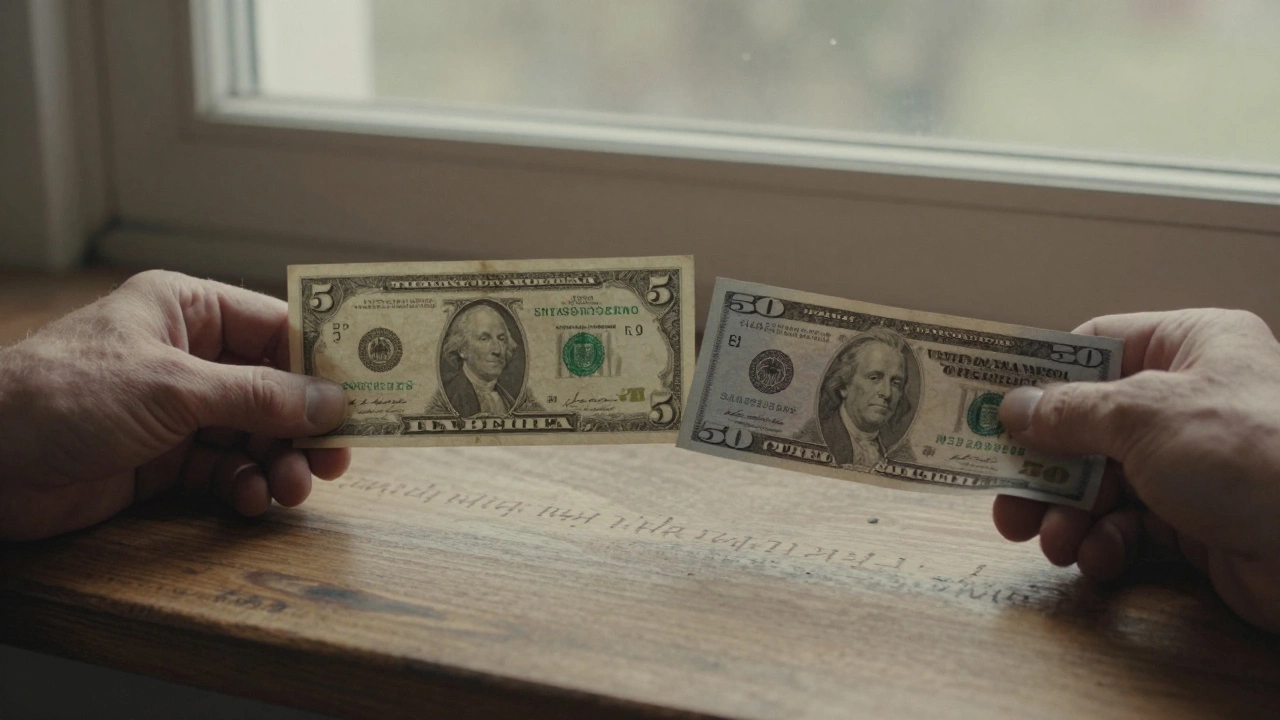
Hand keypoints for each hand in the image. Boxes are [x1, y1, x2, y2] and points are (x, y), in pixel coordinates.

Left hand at [0, 270, 351, 541]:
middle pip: (274, 387)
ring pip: (256, 434)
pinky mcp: (164, 460)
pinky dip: (245, 485)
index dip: (323, 361)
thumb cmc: (64, 395)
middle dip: (306, 424)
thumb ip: (257, 396)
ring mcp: (177, 410)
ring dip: (281, 461)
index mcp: (188, 311)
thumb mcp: (172, 388)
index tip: (366, 393)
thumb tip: (332, 401)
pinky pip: (226, 469)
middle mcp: (189, 357)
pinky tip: (251, 499)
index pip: (276, 328)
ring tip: (291, 487)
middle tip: (336, 458)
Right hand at [992, 309, 1279, 630]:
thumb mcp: (1145, 415)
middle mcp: (1192, 401)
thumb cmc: (1254, 453)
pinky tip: (1098, 559)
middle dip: (1045, 465)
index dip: (1040, 378)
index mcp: (1191, 347)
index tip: (988, 409)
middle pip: (1090, 426)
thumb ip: (1070, 412)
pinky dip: (1106, 545)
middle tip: (1003, 495)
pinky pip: (1130, 529)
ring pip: (1103, 484)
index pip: (1096, 348)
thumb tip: (1014, 407)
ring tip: (1050, 540)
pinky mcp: (1199, 524)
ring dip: (1068, 514)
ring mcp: (1196, 465)